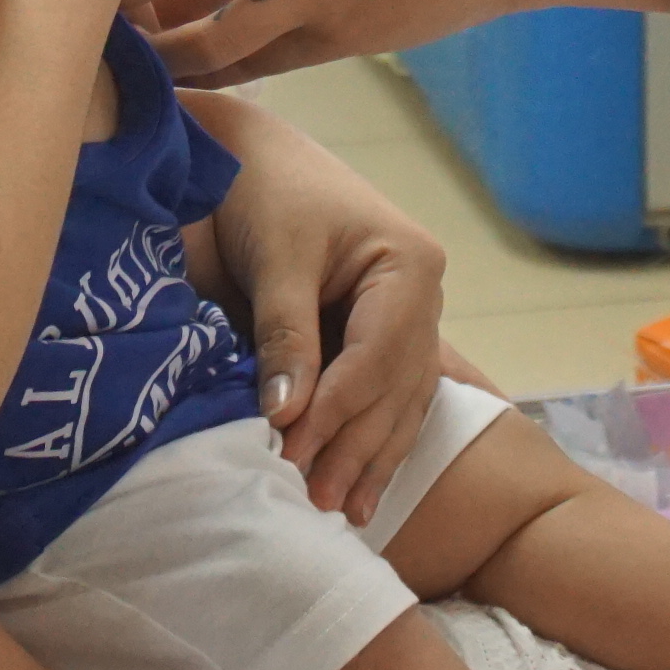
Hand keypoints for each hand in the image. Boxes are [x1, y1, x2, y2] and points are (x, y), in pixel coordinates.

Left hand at [186, 90, 449, 523]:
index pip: (377, 357)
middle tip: (317, 500)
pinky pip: (384, 400)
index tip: (294, 452)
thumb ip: (284, 336)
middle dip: (355, 447)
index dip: (337, 410)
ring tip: (342, 511)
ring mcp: (408, 319)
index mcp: (410, 266)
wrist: (248, 157)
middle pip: (394, 388)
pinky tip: (361, 490)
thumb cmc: (264, 190)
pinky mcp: (378, 336)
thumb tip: (285, 417)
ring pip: (397, 403)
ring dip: (368, 458)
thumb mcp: (276, 258)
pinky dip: (370, 443)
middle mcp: (422, 296)